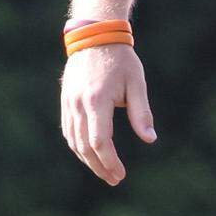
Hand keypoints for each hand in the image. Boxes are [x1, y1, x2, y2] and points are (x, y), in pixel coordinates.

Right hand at [60, 44, 156, 184]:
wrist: (96, 37)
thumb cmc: (121, 60)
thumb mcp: (137, 83)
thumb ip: (141, 112)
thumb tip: (150, 139)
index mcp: (97, 100)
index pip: (100, 141)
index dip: (109, 161)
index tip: (120, 174)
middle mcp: (78, 104)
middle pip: (84, 146)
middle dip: (99, 166)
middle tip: (115, 179)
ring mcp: (69, 103)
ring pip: (73, 141)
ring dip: (88, 159)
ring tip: (105, 171)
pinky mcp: (66, 101)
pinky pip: (68, 130)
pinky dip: (78, 146)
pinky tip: (89, 154)